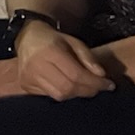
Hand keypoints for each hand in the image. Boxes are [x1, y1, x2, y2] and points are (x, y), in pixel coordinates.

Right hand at [0, 24, 115, 101]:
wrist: (26, 37)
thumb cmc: (52, 39)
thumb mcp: (73, 41)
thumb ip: (88, 57)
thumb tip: (101, 75)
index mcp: (49, 51)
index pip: (76, 74)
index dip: (95, 82)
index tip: (109, 85)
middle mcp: (36, 66)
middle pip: (68, 88)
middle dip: (87, 90)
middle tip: (98, 88)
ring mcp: (28, 77)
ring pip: (59, 95)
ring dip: (76, 94)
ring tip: (84, 87)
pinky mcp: (26, 86)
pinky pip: (50, 96)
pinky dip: (63, 93)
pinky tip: (68, 87)